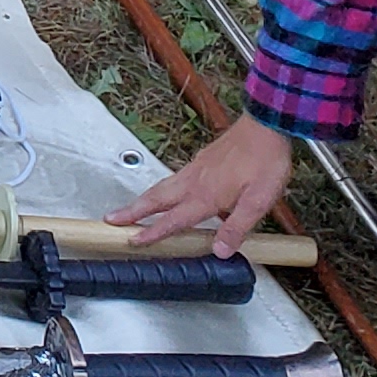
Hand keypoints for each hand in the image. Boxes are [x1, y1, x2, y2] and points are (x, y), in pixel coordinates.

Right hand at [107, 114, 292, 257]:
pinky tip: (166, 191)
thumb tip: (220, 251)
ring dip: (143, 200)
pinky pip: (174, 178)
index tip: (133, 240)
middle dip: (133, 211)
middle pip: (156, 199)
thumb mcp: (258, 201)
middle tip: (111, 219)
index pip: (173, 219)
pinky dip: (160, 189)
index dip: (153, 232)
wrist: (265, 125)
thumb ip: (236, 227)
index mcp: (206, 195)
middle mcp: (195, 181)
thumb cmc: (265, 161)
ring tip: (130, 209)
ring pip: (162, 187)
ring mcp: (196, 169)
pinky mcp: (202, 161)